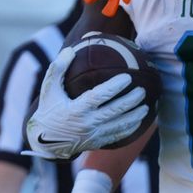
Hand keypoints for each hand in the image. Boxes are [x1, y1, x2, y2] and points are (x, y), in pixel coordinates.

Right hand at [24, 46, 148, 159]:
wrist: (44, 142)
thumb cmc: (49, 110)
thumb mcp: (48, 89)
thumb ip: (57, 69)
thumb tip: (70, 50)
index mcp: (76, 109)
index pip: (99, 96)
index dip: (115, 87)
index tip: (127, 77)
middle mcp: (86, 124)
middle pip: (115, 111)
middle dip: (131, 100)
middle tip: (142, 90)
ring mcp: (93, 135)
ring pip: (119, 126)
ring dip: (135, 116)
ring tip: (147, 105)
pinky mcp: (97, 143)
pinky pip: (117, 136)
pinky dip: (130, 129)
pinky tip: (139, 120)